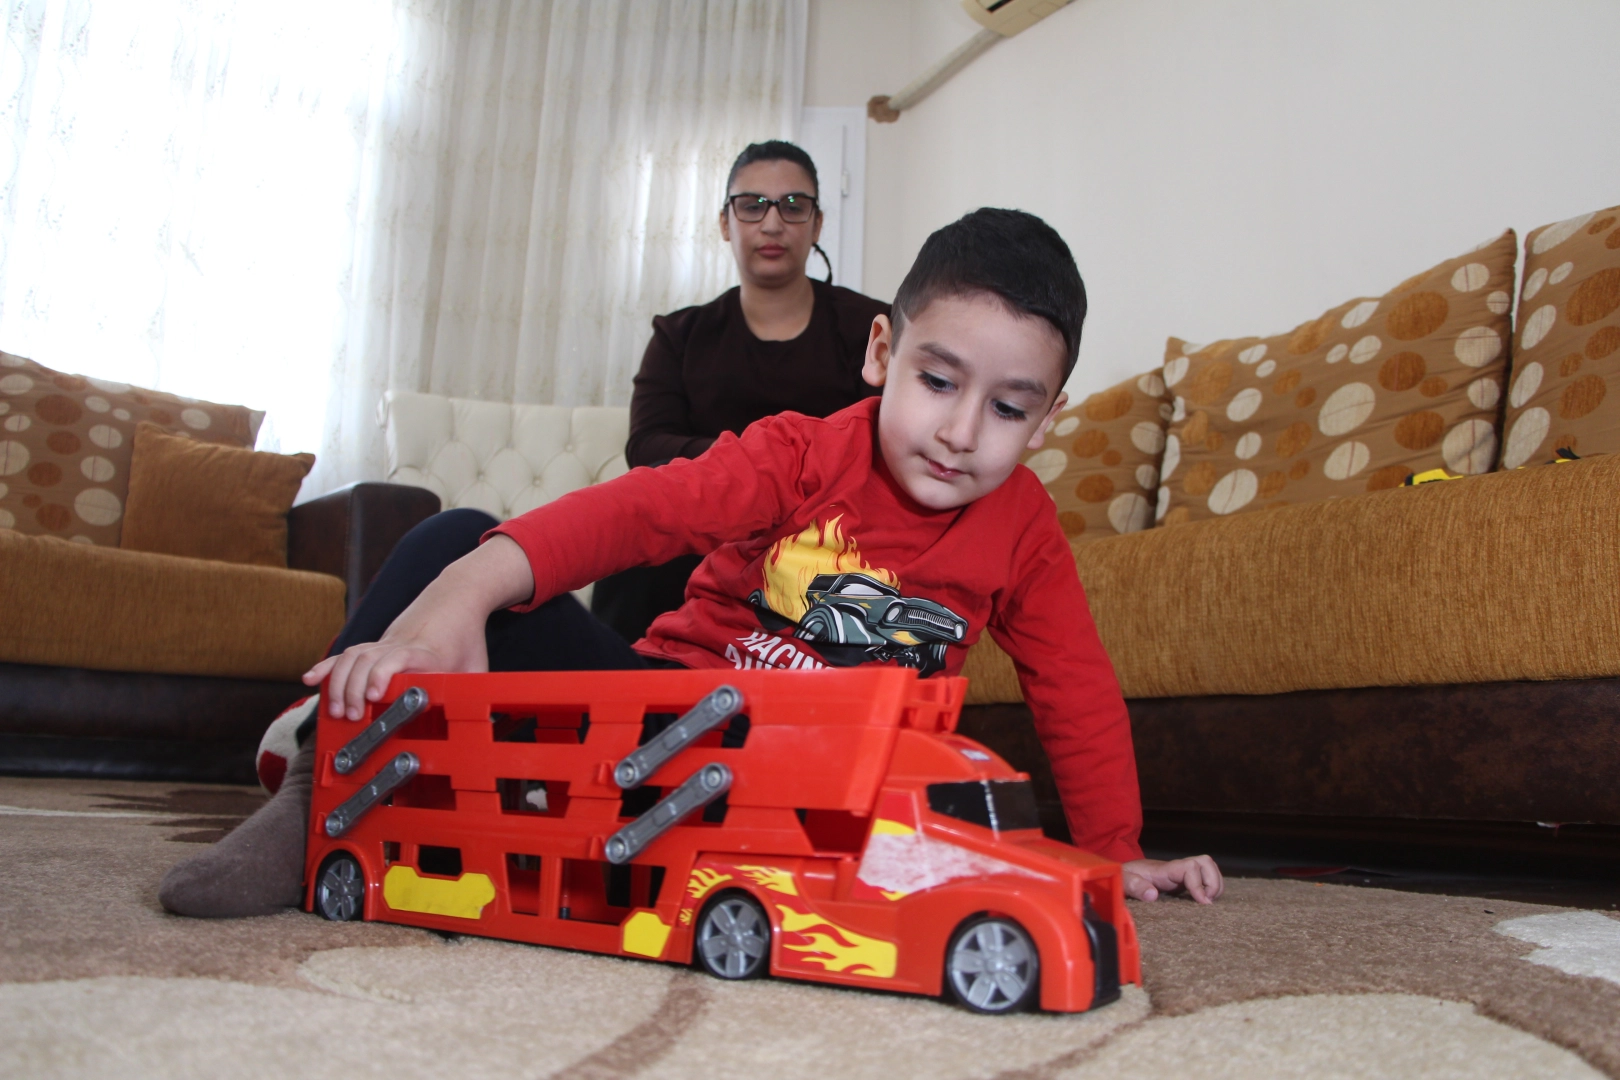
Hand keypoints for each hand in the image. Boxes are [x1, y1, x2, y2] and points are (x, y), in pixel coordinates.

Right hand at [302, 535, 534, 719]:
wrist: (456, 596)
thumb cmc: (468, 636)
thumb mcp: (479, 667)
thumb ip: (475, 694)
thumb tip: (480, 724)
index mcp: (427, 652)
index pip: (399, 659)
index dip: (383, 674)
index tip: (375, 694)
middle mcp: (400, 645)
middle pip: (367, 661)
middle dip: (353, 690)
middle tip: (351, 716)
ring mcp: (385, 641)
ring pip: (352, 656)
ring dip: (339, 683)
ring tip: (336, 710)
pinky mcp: (377, 642)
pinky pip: (347, 652)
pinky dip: (327, 666)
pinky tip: (310, 679)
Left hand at [1122, 855, 1223, 903]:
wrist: (1124, 874)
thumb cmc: (1124, 877)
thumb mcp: (1123, 882)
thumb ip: (1134, 886)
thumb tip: (1152, 895)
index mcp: (1164, 869)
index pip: (1190, 867)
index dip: (1199, 884)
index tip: (1202, 902)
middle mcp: (1176, 868)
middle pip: (1205, 862)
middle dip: (1213, 881)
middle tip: (1207, 902)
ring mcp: (1182, 873)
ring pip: (1209, 867)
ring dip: (1216, 884)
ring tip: (1209, 903)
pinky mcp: (1184, 881)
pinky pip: (1205, 877)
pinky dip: (1212, 888)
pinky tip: (1205, 902)